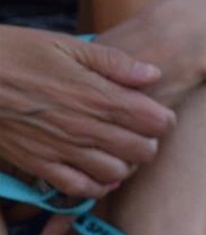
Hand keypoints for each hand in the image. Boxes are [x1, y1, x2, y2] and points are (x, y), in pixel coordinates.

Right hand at [0, 26, 175, 199]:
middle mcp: (83, 127)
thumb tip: (153, 75)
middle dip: (147, 142)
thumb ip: (114, 63)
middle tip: (138, 132)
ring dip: (123, 165)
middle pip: (142, 151)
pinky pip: (79, 189)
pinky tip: (95, 172)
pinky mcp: (37, 164)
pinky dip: (94, 186)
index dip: (163, 119)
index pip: (155, 121)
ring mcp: (60, 149)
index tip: (156, 113)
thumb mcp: (66, 45)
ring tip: (117, 151)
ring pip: (116, 174)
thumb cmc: (14, 52)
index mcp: (96, 95)